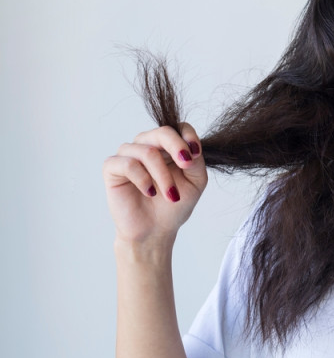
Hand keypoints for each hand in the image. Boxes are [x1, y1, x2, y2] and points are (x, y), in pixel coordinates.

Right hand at [103, 123, 207, 246]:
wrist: (155, 229)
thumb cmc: (174, 204)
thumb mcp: (196, 181)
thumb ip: (196, 160)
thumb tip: (190, 146)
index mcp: (168, 146)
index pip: (178, 128)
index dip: (188, 136)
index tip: (195, 153)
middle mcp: (147, 145)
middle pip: (162, 132)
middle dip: (177, 148)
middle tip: (186, 165)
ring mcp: (129, 155)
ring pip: (147, 151)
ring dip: (162, 174)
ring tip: (171, 195)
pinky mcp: (112, 168)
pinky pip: (127, 164)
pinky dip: (142, 178)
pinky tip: (149, 192)